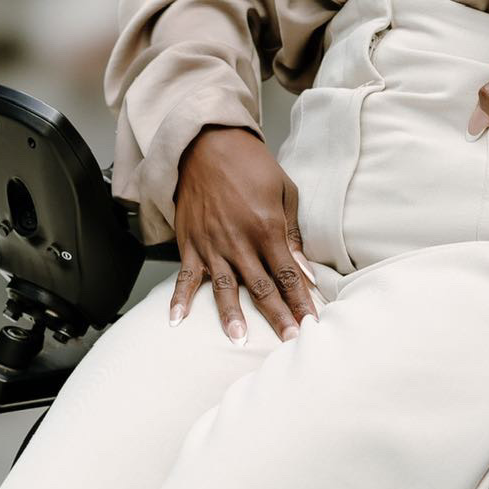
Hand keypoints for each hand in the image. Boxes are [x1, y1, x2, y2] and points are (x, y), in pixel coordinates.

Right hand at [169, 126, 319, 345]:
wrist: (207, 145)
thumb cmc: (250, 166)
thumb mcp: (284, 191)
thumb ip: (292, 233)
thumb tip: (304, 269)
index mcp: (266, 227)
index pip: (287, 274)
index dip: (300, 301)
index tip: (311, 322)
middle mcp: (239, 241)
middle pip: (261, 287)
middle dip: (277, 316)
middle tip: (290, 342)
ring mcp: (212, 245)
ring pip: (223, 288)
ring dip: (232, 316)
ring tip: (238, 340)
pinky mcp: (190, 243)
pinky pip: (184, 277)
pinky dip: (179, 299)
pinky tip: (177, 321)